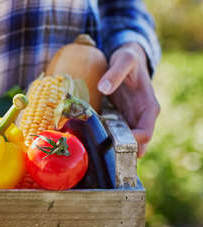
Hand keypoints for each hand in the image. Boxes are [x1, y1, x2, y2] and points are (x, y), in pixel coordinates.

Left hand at [98, 43, 159, 157]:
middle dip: (122, 152)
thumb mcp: (124, 60)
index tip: (115, 142)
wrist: (126, 58)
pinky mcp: (118, 119)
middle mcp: (141, 118)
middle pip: (136, 144)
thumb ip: (115, 73)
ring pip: (124, 143)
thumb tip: (103, 88)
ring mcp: (129, 120)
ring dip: (112, 149)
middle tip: (103, 157)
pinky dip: (105, 140)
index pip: (145, 132)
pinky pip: (113, 134)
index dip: (133, 141)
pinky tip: (90, 143)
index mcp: (148, 107)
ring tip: (94, 153)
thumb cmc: (129, 58)